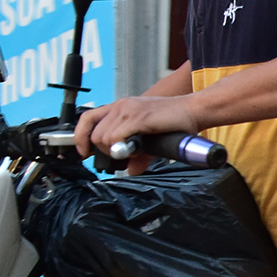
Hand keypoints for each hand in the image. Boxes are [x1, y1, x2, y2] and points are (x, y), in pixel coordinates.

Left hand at [73, 94, 200, 169]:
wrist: (194, 111)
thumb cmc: (177, 122)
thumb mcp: (151, 138)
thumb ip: (138, 153)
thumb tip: (131, 170)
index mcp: (121, 107)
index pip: (88, 119)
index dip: (81, 137)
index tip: (84, 153)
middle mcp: (121, 105)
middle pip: (94, 133)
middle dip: (103, 150)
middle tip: (120, 156)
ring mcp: (128, 109)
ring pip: (103, 137)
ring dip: (114, 150)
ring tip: (132, 152)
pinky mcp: (138, 117)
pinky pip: (116, 137)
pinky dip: (121, 147)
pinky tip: (135, 150)